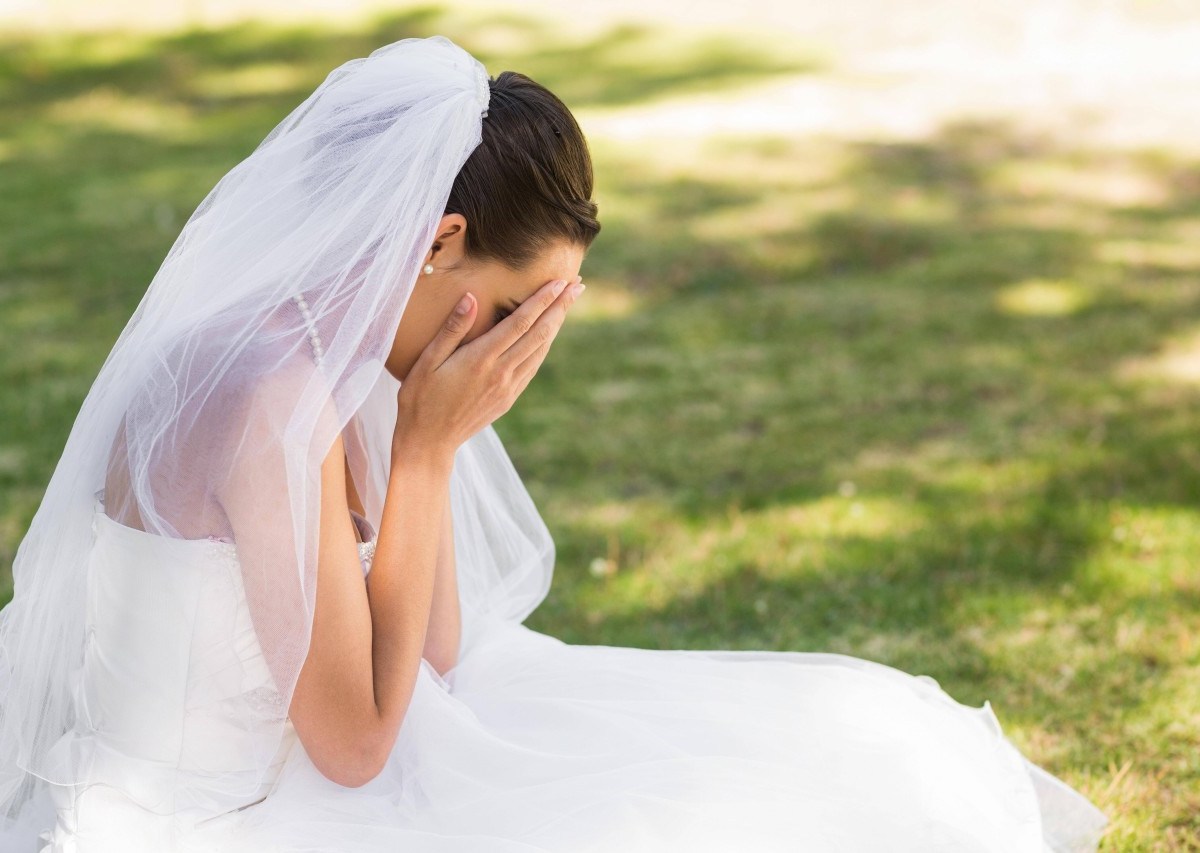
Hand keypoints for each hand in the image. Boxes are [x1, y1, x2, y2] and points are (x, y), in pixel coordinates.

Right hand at [392, 275, 583, 461]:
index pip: (520, 322)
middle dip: (560, 307)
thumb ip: (452, 329)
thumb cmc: (420, 398)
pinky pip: (532, 367)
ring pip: (540, 350)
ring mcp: (507, 388)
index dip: (542, 300)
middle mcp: (501, 373)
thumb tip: (471, 298)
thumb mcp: (427, 361)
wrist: (428, 442)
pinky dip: (544, 346)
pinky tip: (548, 335)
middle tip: (577, 285)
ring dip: (556, 325)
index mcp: (481, 360)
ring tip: (568, 303)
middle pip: (539, 334)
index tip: (559, 282)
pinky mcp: (508, 398)